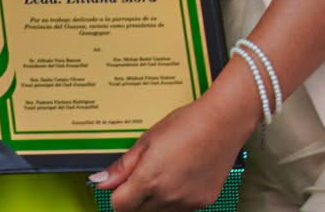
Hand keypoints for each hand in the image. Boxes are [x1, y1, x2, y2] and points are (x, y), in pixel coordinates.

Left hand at [92, 94, 255, 211]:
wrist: (223, 122)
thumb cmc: (186, 124)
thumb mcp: (147, 140)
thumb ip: (123, 166)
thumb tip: (101, 182)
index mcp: (149, 179)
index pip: (119, 205)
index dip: (117, 193)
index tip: (121, 183)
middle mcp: (167, 196)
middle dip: (134, 198)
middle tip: (143, 174)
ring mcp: (186, 202)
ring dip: (154, 200)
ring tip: (165, 172)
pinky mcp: (202, 203)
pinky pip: (180, 209)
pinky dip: (174, 199)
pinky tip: (181, 177)